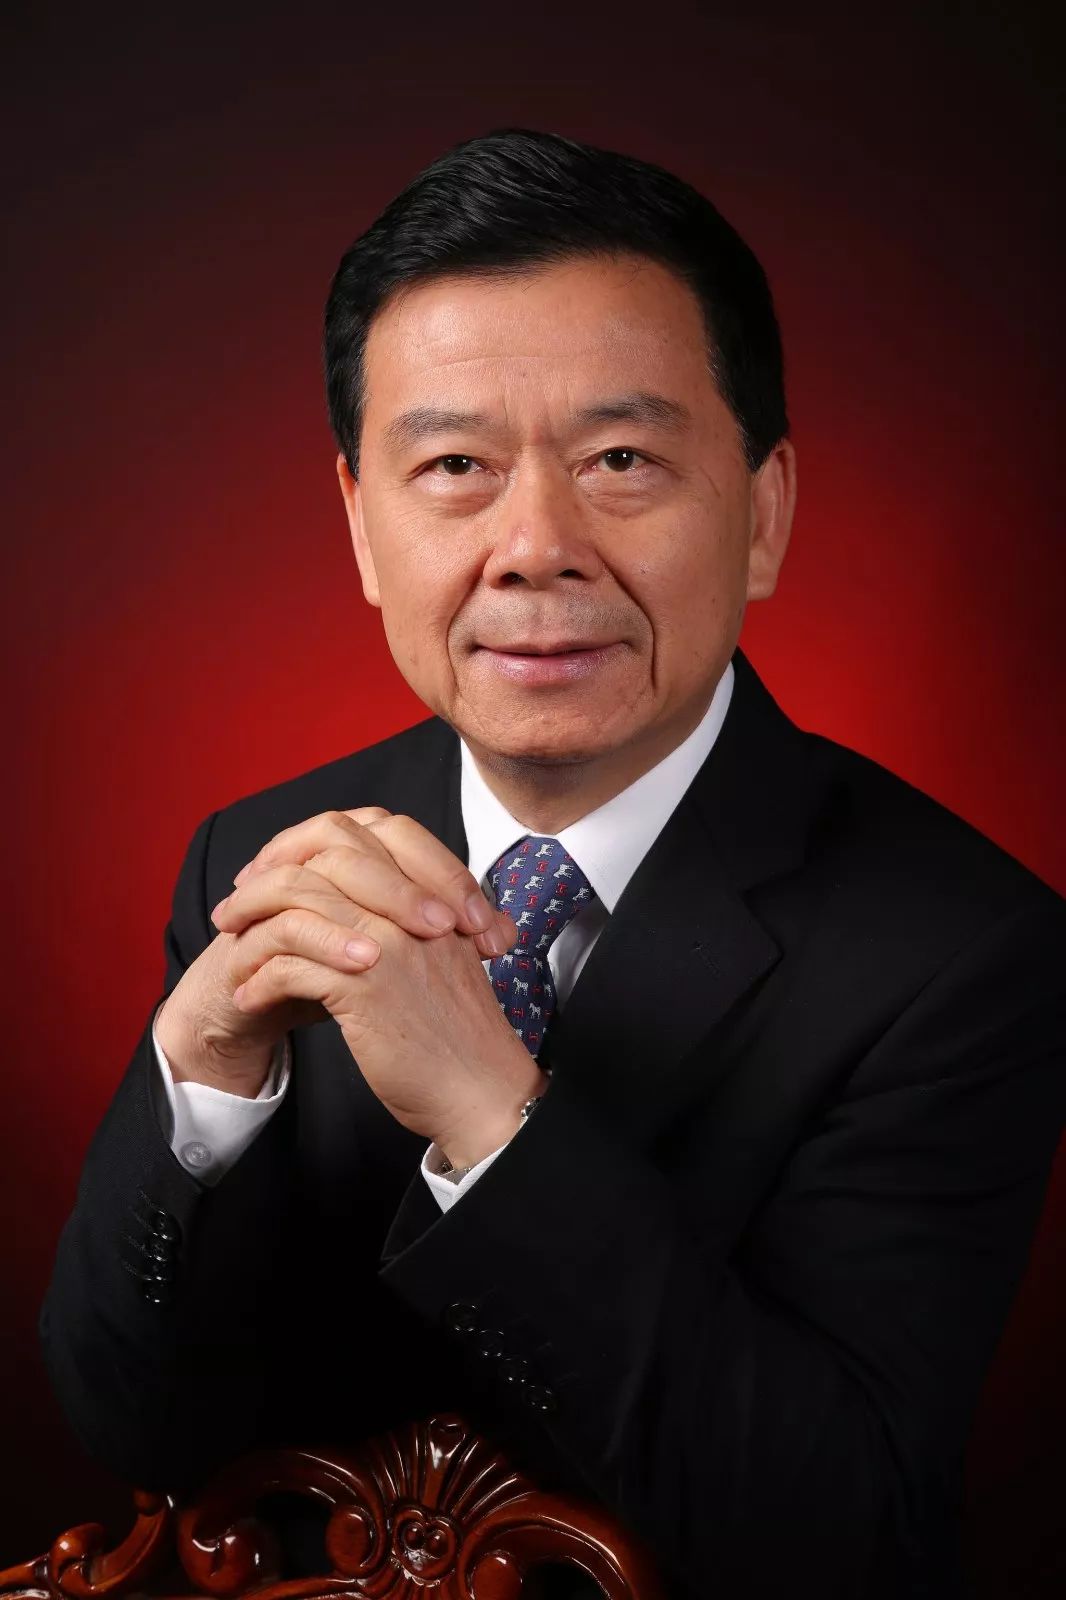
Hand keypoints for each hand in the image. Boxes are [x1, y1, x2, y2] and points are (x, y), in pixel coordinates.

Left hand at [210, 808, 543, 1161]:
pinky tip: (250, 998)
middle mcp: (414, 907)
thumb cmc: (456, 1032)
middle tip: (233, 909)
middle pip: (322, 858)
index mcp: (433, 892)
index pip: (364, 829)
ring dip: (251, 931)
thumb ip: (407, 919)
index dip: (307, 843)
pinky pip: (289, 967)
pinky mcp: (366, 989)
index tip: (273, 871)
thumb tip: (342, 898)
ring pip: (296, 908)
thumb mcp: (440, 957)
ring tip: (230, 954)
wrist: (482, 1090)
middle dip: (265, 880)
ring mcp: (389, 944)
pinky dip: (259, 981)